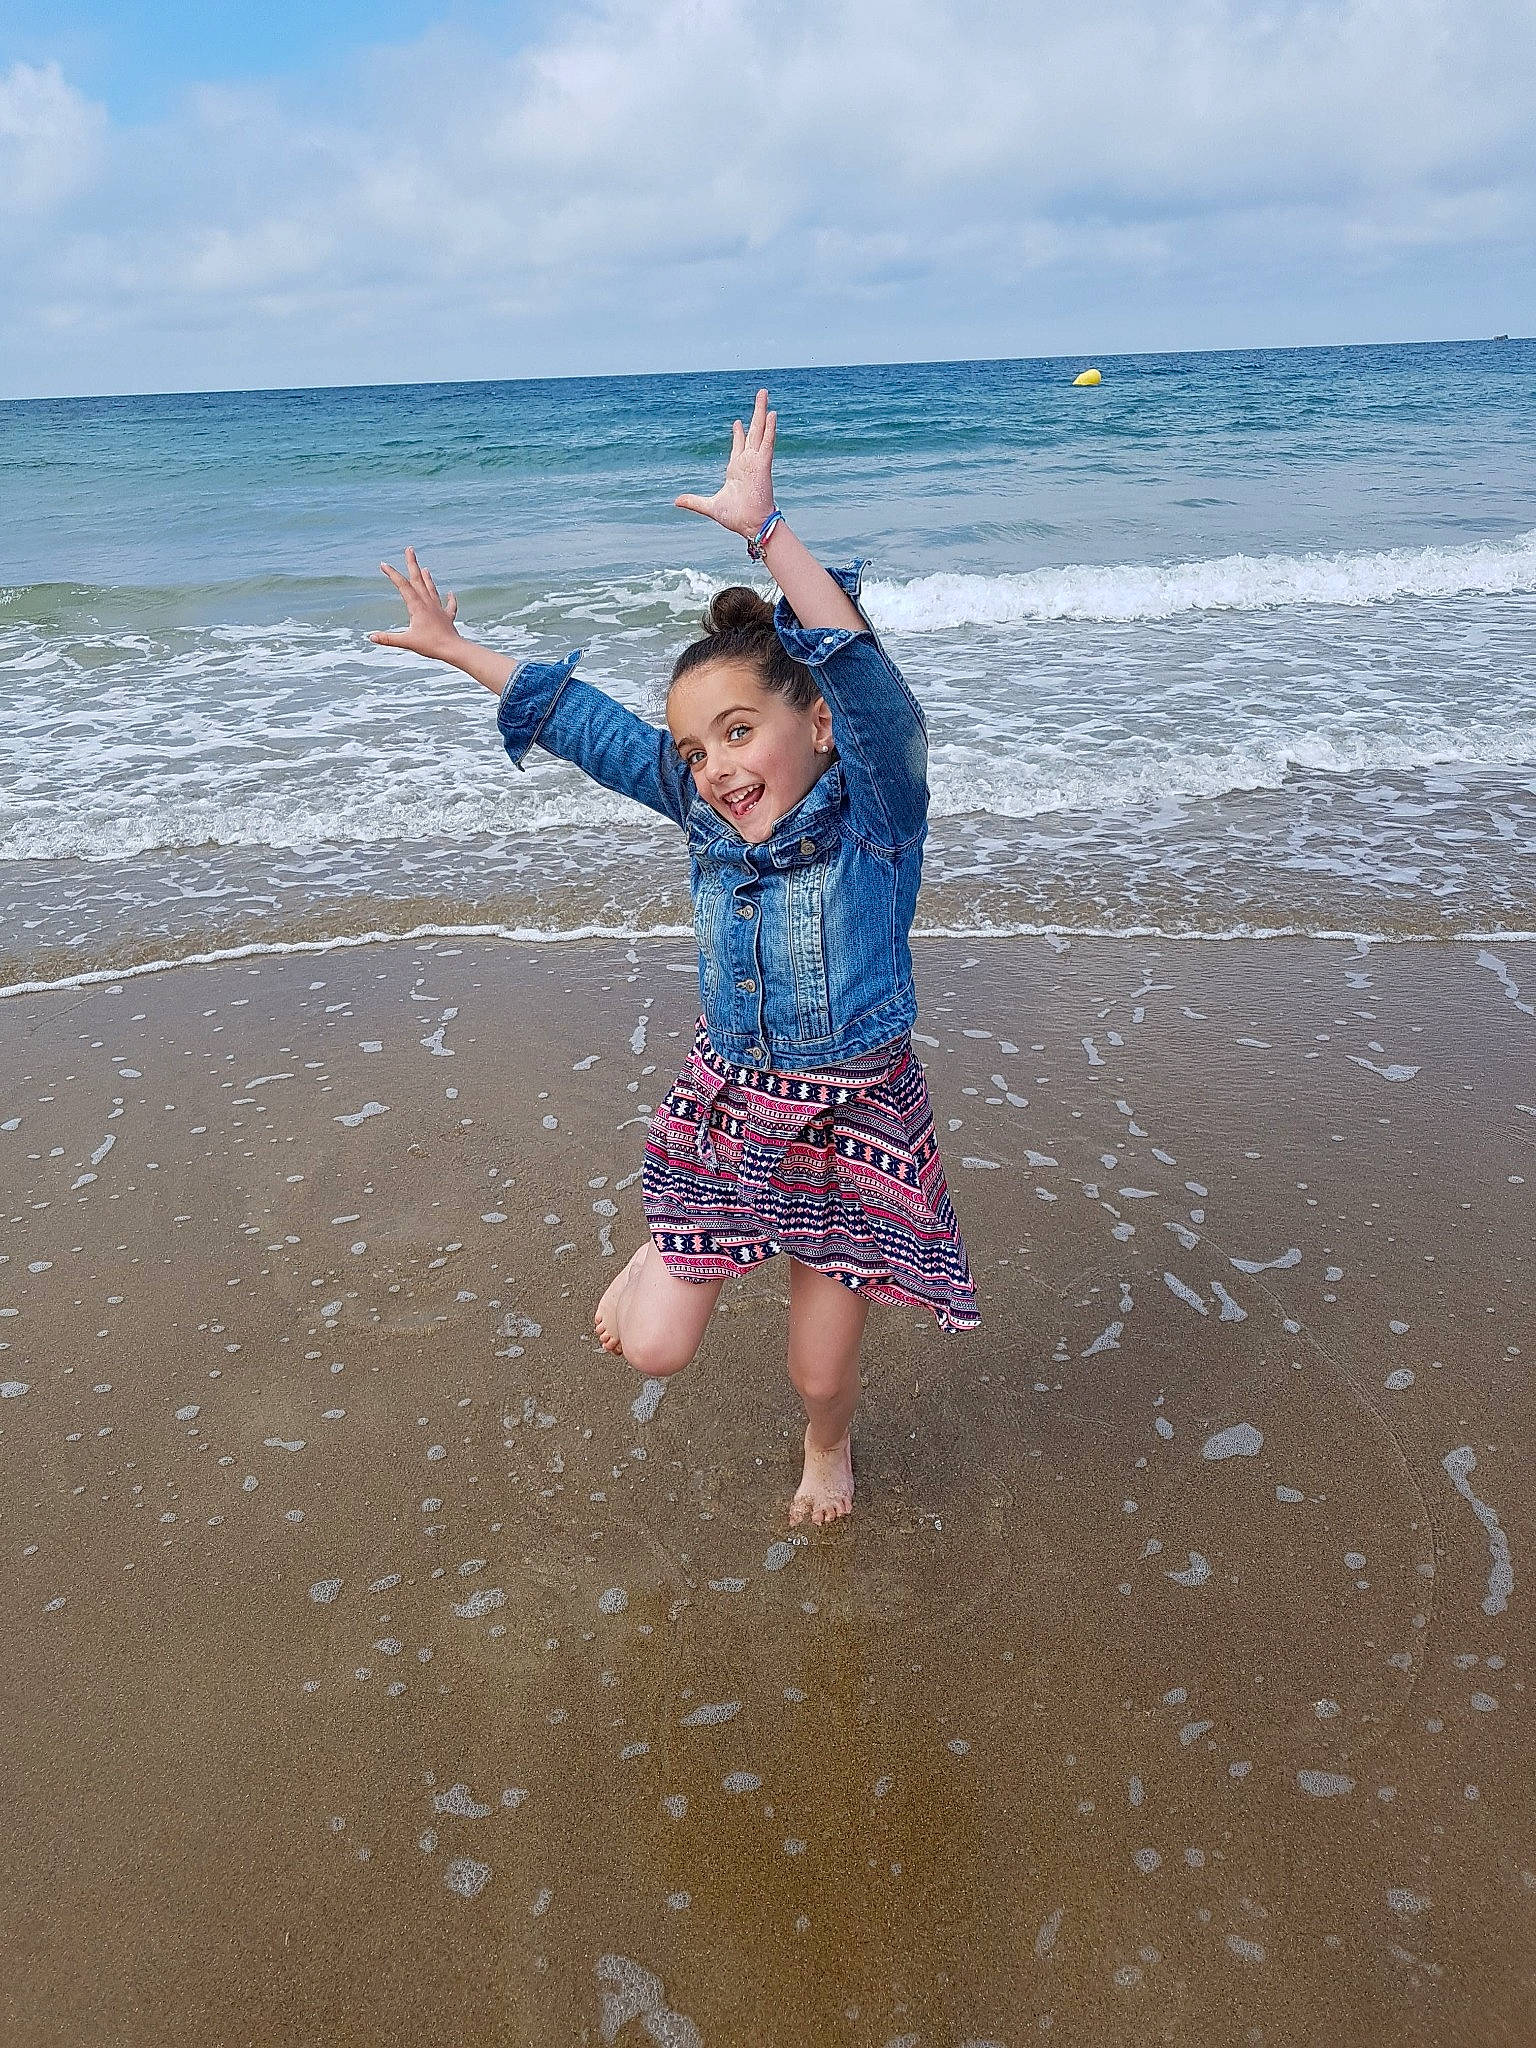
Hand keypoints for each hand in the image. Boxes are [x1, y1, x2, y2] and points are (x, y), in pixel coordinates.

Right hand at [368, 547, 461, 660]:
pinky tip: (449, 593)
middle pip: (418, 580)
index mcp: (417, 606)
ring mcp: (439, 609)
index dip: (392, 574)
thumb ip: (388, 639)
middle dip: (412, 563)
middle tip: (409, 549)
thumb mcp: (406, 642)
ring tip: (425, 568)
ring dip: (427, 578)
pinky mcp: (447, 618)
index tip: (383, 564)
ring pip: (432, 589)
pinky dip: (449, 599)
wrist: (453, 649)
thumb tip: (371, 637)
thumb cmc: (431, 645)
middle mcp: (428, 604)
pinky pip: (449, 605)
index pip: (402, 586)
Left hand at [674, 388, 777, 539]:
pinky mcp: (764, 465)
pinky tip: (772, 415)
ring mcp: (757, 462)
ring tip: (764, 394)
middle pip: (753, 432)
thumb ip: (694, 502)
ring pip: (761, 431)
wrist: (751, 526)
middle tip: (760, 396)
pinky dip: (770, 429)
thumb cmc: (736, 518)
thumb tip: (676, 501)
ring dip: (763, 413)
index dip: (739, 433)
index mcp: (737, 469)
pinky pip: (767, 444)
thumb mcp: (710, 506)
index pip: (740, 445)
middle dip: (756, 413)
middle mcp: (748, 462)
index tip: (738, 422)